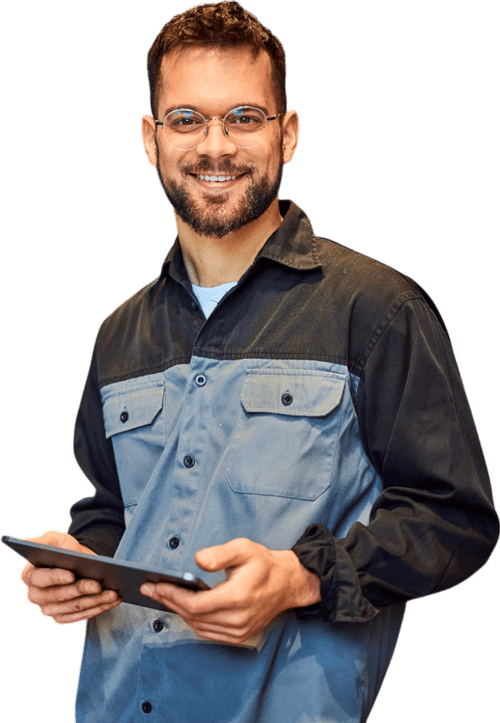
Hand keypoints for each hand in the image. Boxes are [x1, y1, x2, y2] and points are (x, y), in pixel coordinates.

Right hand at [20, 530, 120, 624]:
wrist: (77, 563)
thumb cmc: (65, 549)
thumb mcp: (55, 539)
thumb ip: (44, 541)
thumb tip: (28, 543)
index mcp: (29, 576)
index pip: (41, 578)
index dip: (56, 577)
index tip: (72, 575)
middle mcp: (36, 596)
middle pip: (60, 595)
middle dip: (81, 590)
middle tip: (99, 585)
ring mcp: (49, 609)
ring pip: (74, 607)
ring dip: (95, 601)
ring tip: (112, 593)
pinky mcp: (63, 617)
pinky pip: (81, 616)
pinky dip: (99, 609)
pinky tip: (113, 600)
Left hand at [141, 538, 320, 644]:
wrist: (287, 583)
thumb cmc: (264, 564)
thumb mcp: (244, 548)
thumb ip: (219, 554)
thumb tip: (197, 560)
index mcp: (238, 597)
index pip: (196, 604)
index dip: (173, 596)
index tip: (155, 585)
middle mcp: (238, 619)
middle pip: (194, 616)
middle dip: (169, 602)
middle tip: (151, 589)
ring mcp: (239, 630)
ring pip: (199, 626)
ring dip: (178, 612)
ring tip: (162, 596)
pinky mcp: (239, 635)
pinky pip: (208, 632)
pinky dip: (192, 621)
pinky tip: (182, 608)